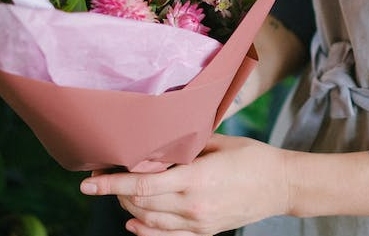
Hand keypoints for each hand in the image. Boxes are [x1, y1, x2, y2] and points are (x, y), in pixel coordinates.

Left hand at [80, 134, 290, 235]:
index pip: (142, 184)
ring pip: (149, 221)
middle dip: (116, 192)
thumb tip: (157, 143)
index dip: (111, 184)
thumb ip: (187, 146)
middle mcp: (192, 205)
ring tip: (119, 193)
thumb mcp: (219, 142)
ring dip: (128, 207)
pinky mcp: (203, 233)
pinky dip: (144, 231)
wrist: (280, 185)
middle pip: (140, 203)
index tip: (88, 182)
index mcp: (196, 178)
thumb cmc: (252, 156)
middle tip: (105, 176)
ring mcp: (197, 224)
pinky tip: (133, 222)